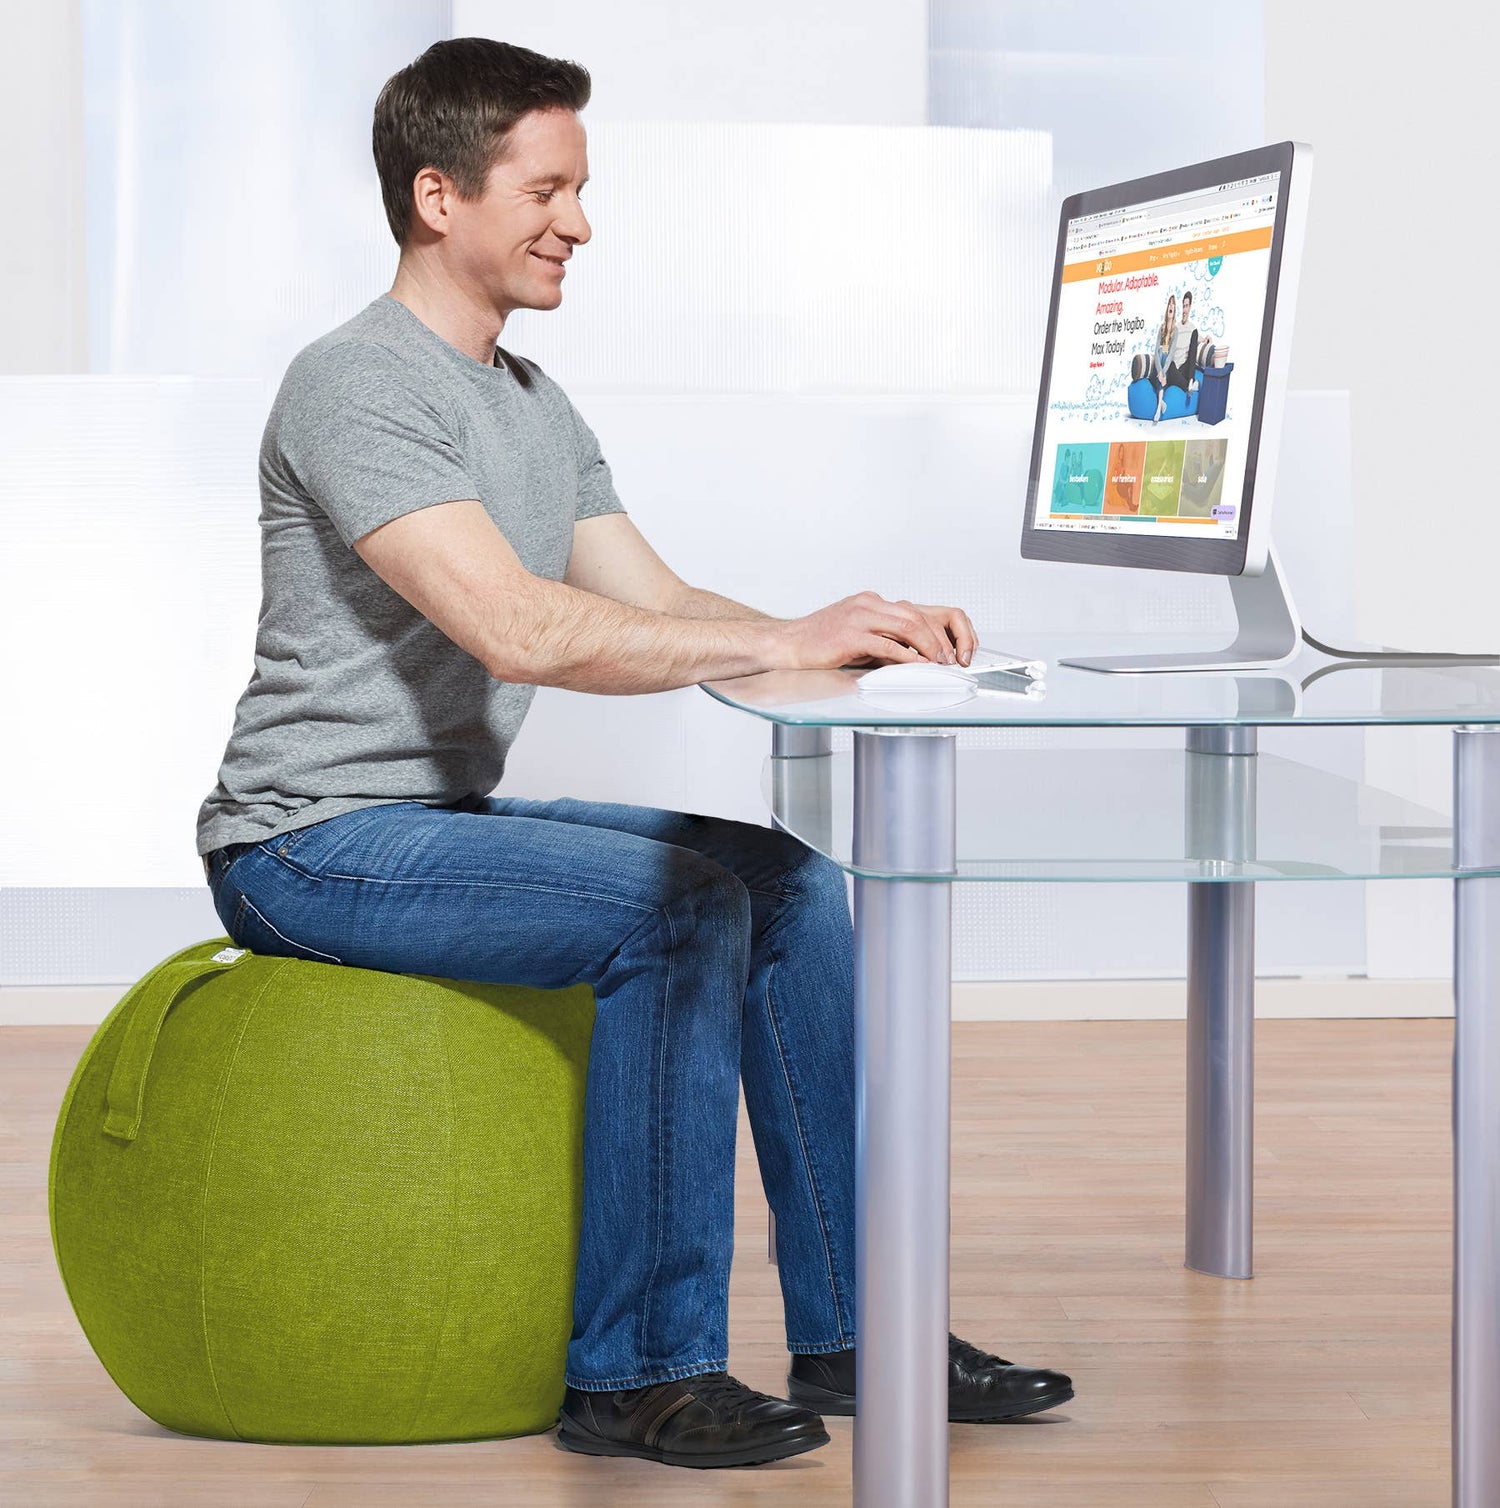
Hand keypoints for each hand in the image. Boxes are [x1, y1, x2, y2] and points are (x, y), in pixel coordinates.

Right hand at [777, 592, 977, 670]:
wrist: (788, 644)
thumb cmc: (820, 643)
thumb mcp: (856, 632)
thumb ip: (882, 636)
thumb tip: (911, 654)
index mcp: (870, 601)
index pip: (914, 611)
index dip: (935, 631)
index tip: (945, 650)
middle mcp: (867, 604)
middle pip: (916, 616)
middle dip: (937, 640)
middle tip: (948, 660)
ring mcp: (859, 618)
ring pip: (908, 627)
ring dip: (928, 648)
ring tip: (937, 664)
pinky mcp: (851, 636)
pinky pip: (887, 645)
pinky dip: (907, 657)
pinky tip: (916, 667)